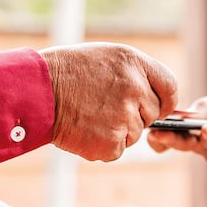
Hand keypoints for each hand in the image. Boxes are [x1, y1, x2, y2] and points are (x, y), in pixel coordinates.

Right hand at [39, 42, 176, 160]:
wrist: (36, 91)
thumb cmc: (68, 72)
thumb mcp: (106, 58)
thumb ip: (136, 75)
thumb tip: (156, 100)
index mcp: (135, 64)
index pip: (170, 87)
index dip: (165, 100)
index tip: (158, 107)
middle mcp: (135, 89)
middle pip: (151, 114)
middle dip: (133, 115)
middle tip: (103, 107)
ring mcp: (124, 117)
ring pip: (134, 134)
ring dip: (116, 130)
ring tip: (90, 115)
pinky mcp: (111, 143)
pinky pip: (118, 149)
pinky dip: (102, 145)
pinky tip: (84, 129)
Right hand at [146, 89, 206, 164]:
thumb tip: (187, 113)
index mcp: (196, 127)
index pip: (174, 134)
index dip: (160, 136)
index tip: (150, 132)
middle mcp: (204, 142)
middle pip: (183, 145)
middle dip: (171, 141)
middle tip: (160, 134)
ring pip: (205, 150)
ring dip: (204, 138)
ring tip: (206, 127)